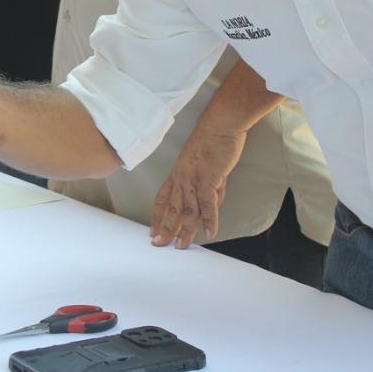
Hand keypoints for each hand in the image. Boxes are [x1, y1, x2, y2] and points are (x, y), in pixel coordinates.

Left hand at [149, 125, 251, 247]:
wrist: (220, 125)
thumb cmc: (213, 141)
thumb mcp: (204, 165)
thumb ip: (209, 186)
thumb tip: (214, 203)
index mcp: (177, 174)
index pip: (162, 198)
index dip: (156, 215)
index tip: (152, 229)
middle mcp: (181, 178)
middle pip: (170, 208)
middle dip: (164, 228)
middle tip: (159, 244)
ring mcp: (193, 179)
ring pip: (187, 211)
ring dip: (185, 230)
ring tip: (182, 245)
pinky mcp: (208, 179)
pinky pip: (207, 204)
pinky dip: (209, 220)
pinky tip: (208, 233)